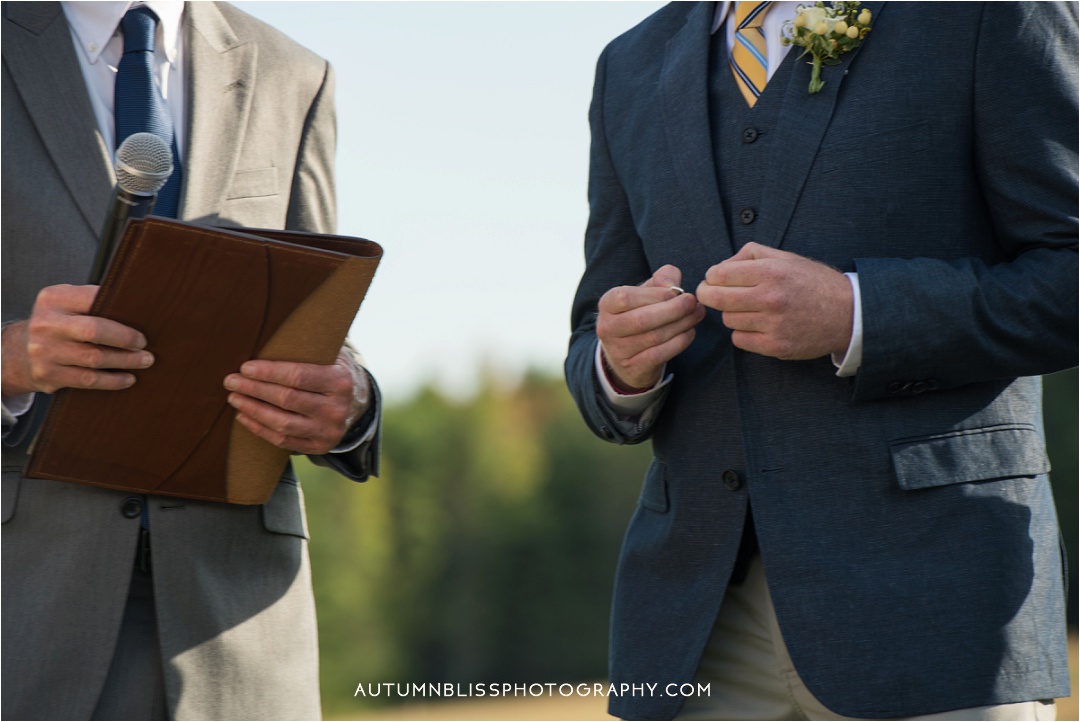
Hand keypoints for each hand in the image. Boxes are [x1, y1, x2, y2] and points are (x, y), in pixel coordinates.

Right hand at [1, 284, 152, 396]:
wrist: (21, 352)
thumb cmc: (59, 325)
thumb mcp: (68, 305)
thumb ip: (93, 302)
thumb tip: (137, 308)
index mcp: (53, 299)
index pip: (93, 298)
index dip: (120, 310)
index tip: (141, 322)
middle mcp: (45, 323)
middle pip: (94, 330)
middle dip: (125, 339)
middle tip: (144, 345)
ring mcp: (43, 351)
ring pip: (94, 358)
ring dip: (126, 361)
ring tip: (144, 361)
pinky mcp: (47, 375)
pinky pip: (88, 379)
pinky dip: (113, 380)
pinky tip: (128, 378)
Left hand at [224, 350, 370, 454]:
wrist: (354, 403)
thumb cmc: (331, 371)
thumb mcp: (330, 355)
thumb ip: (308, 349)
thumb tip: (267, 336)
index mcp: (340, 382)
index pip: (298, 376)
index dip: (269, 372)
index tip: (245, 367)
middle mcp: (337, 409)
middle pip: (287, 399)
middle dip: (255, 389)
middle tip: (231, 381)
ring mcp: (328, 431)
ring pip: (283, 423)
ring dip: (253, 410)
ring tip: (234, 398)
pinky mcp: (319, 446)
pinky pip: (283, 441)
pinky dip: (259, 429)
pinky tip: (244, 416)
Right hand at [596, 265, 705, 389]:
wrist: (627, 355)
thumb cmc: (639, 313)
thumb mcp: (646, 292)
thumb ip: (662, 279)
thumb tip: (672, 286)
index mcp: (606, 304)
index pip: (626, 297)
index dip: (655, 295)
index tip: (677, 293)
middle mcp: (607, 328)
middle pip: (642, 319)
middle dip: (673, 310)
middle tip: (692, 303)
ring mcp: (618, 351)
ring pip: (654, 337)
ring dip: (681, 324)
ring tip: (697, 314)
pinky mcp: (633, 367)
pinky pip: (659, 354)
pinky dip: (679, 342)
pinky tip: (689, 332)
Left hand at [696, 243, 852, 359]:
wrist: (848, 313)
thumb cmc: (812, 282)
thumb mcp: (786, 258)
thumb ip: (750, 254)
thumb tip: (720, 267)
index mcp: (771, 271)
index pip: (719, 274)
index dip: (711, 276)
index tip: (714, 279)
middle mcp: (771, 297)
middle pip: (715, 299)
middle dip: (708, 295)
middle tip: (711, 294)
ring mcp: (773, 324)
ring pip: (727, 320)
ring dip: (732, 314)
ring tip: (748, 309)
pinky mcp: (776, 346)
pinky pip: (739, 340)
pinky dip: (743, 333)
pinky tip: (756, 326)